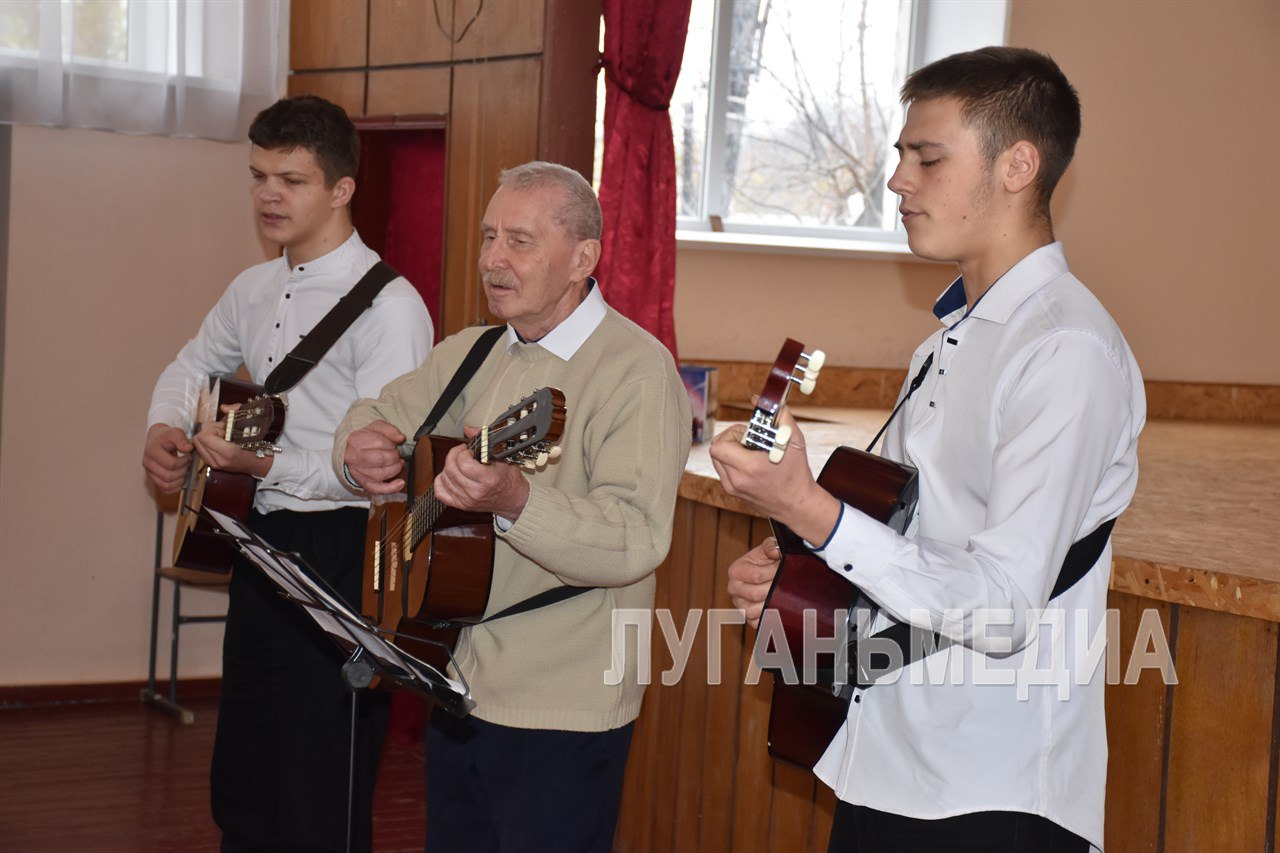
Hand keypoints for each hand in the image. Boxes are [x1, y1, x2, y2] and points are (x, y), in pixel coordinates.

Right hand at [143, 424, 193, 493]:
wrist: (157, 439)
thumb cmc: (166, 437)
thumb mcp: (175, 432)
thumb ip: (181, 439)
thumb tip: (188, 448)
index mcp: (152, 452)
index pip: (171, 464)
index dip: (184, 462)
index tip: (188, 456)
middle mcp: (148, 464)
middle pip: (168, 476)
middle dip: (182, 472)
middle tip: (188, 465)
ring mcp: (149, 473)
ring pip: (166, 485)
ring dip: (180, 481)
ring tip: (185, 472)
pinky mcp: (154, 479)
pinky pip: (164, 489)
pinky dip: (175, 488)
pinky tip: (181, 479)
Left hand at [191, 415, 272, 478]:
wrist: (258, 462)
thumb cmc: (255, 444)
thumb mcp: (246, 425)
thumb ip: (234, 413)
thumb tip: (223, 407)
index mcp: (228, 451)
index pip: (204, 436)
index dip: (212, 428)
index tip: (223, 428)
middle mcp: (219, 460)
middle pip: (198, 439)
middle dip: (208, 432)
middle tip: (221, 431)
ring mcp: (215, 464)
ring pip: (197, 445)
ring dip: (206, 438)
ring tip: (219, 437)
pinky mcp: (212, 465)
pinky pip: (200, 450)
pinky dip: (206, 444)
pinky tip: (217, 443)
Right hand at [343, 420, 407, 494]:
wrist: (353, 451)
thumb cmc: (366, 439)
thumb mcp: (376, 427)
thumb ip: (390, 429)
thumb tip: (401, 438)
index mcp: (355, 440)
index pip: (381, 442)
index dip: (392, 443)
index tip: (392, 444)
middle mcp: (354, 457)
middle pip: (382, 458)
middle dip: (394, 456)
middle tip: (395, 454)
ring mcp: (358, 472)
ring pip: (382, 473)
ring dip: (396, 468)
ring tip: (397, 463)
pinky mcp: (364, 483)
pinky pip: (378, 488)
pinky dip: (391, 488)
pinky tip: (400, 483)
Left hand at [433, 426, 529, 521]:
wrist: (513, 500)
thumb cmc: (509, 479)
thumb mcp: (502, 457)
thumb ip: (484, 440)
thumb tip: (468, 429)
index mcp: (488, 480)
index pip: (464, 463)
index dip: (463, 452)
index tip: (469, 451)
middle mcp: (476, 492)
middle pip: (451, 470)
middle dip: (454, 456)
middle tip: (461, 453)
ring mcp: (467, 500)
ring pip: (444, 479)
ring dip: (448, 467)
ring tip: (457, 464)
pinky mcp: (462, 505)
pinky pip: (441, 493)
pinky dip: (441, 482)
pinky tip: (449, 476)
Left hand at [709, 406, 840, 544]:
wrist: (797, 505)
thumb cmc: (797, 473)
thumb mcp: (794, 441)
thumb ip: (780, 415)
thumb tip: (759, 398)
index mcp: (749, 468)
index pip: (719, 445)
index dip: (731, 434)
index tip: (748, 434)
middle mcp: (736, 480)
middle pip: (715, 450)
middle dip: (730, 439)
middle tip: (749, 440)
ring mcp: (732, 488)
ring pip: (717, 459)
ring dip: (730, 450)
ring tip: (750, 451)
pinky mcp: (733, 492)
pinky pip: (723, 469)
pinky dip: (732, 461)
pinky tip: (750, 461)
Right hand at [728, 537, 781, 627]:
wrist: (769, 573)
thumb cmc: (769, 560)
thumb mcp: (770, 548)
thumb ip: (771, 546)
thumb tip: (775, 551)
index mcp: (736, 571)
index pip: (756, 576)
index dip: (773, 572)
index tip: (782, 567)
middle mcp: (734, 589)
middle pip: (756, 594)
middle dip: (775, 587)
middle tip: (786, 582)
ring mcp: (740, 605)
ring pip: (754, 611)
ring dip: (772, 603)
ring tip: (783, 595)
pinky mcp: (748, 618)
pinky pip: (757, 623)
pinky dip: (768, 618)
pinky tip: (778, 607)